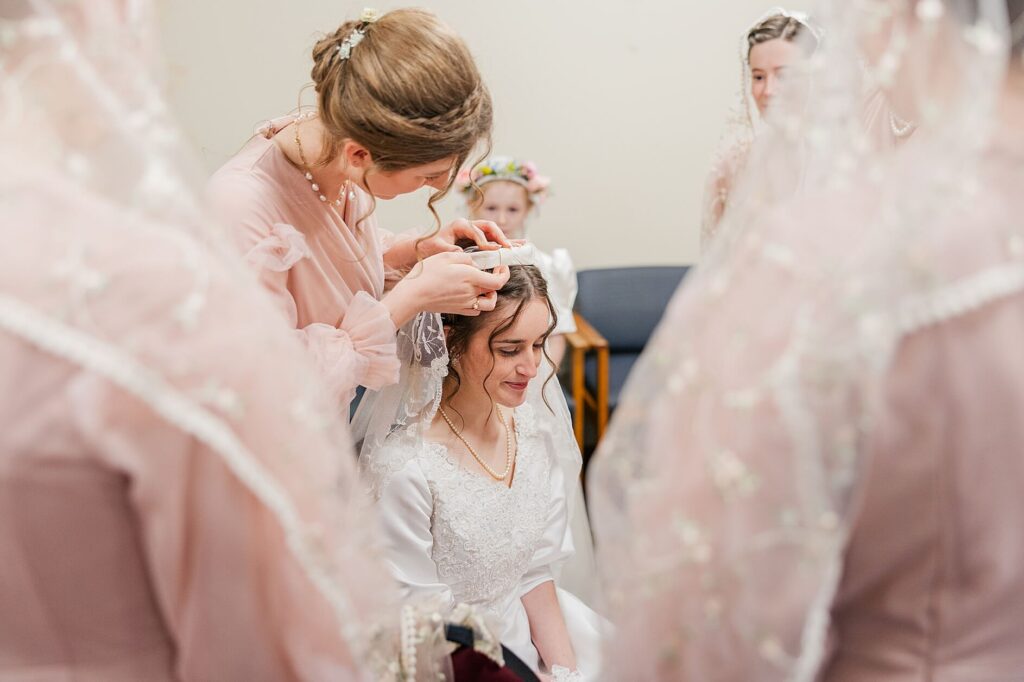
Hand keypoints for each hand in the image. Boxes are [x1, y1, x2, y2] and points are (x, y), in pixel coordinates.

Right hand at [383, 252, 509, 326]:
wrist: (413, 294)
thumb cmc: (427, 273)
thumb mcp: (446, 256)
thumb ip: (466, 258)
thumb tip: (477, 263)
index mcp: (470, 278)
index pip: (499, 281)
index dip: (504, 274)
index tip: (501, 266)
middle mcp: (471, 293)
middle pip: (494, 291)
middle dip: (496, 280)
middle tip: (490, 271)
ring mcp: (465, 304)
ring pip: (488, 304)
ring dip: (490, 295)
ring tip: (483, 286)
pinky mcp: (458, 310)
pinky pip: (476, 310)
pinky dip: (479, 304)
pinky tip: (472, 295)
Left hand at [416, 219, 512, 257]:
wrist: (425, 247)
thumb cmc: (430, 247)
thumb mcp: (437, 248)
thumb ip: (449, 249)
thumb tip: (462, 252)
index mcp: (460, 224)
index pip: (477, 230)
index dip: (485, 240)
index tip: (491, 251)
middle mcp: (469, 225)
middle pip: (489, 227)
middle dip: (500, 237)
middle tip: (508, 248)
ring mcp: (474, 232)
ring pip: (494, 233)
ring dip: (506, 240)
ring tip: (521, 245)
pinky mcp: (477, 240)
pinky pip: (493, 240)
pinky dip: (503, 243)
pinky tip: (517, 246)